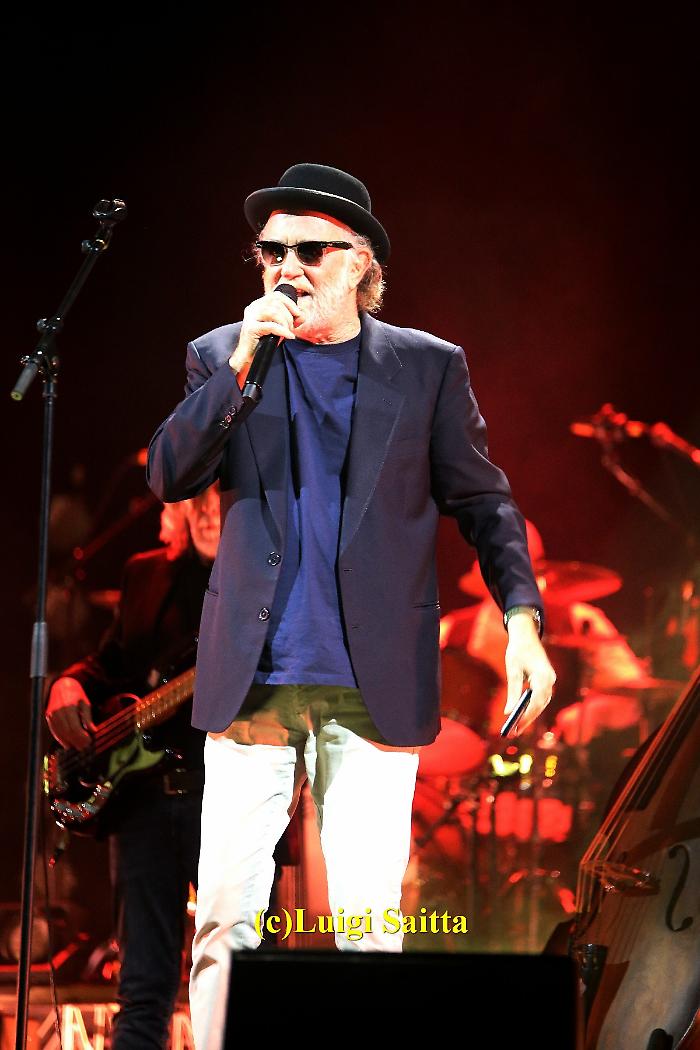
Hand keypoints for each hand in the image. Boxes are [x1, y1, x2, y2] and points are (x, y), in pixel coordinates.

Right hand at [46, 677, 95, 749]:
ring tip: (78, 747)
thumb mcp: (85, 703)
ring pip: (59, 733)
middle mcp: (58, 711)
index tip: (89, 742)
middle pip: (67, 732)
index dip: (81, 737)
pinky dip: (61, 739)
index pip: (74, 727)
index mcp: (69, 707)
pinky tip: (68, 744)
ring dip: (68, 742)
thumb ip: (88, 718)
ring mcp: (51, 715)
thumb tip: (93, 731)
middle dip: (76, 741)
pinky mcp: (48, 717)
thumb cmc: (76, 695)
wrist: (61, 685)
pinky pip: (54, 731)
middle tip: (84, 747)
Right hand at [229, 290, 302, 382]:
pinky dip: (283, 331)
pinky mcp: (251, 328)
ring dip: (285, 323)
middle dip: (289, 316)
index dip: (290, 303)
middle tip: (291, 328)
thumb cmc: (264, 342)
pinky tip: (288, 336)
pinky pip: (271, 326)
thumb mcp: (278, 326)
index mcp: (258, 304)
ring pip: (274, 312)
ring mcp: (250, 317)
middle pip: (277, 303)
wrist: (248, 357)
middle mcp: (253, 308)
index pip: (277, 296)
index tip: (297, 315)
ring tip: (288, 332)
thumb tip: (302, 315)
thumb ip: (289, 318)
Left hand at [502, 615, 555, 735]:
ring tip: (516, 728)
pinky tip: (522, 716)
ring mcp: (550, 681)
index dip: (526, 716)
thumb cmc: (518, 651)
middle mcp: (550, 680)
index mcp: (543, 676)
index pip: (537, 701)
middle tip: (513, 733)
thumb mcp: (512, 671)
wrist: (526, 635)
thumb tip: (508, 712)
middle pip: (540, 705)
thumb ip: (512, 692)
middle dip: (527, 719)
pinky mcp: (547, 681)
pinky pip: (541, 698)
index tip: (515, 726)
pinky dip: (532, 708)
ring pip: (541, 703)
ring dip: (530, 716)